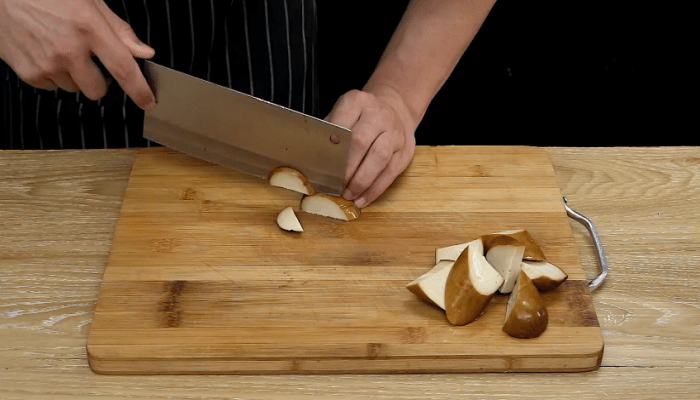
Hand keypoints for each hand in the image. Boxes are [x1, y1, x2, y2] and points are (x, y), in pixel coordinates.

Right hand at [0, 0, 155, 108]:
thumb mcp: (89, 1)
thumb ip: (119, 30)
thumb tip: (143, 52)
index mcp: (88, 27)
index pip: (123, 68)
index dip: (139, 90)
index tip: (148, 101)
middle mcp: (68, 49)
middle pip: (98, 90)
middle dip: (100, 81)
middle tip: (91, 62)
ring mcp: (46, 63)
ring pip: (74, 88)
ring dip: (74, 75)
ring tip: (61, 48)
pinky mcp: (28, 72)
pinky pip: (53, 87)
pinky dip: (53, 75)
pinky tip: (45, 52)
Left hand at [326, 86, 415, 207]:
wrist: (396, 109)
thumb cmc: (361, 117)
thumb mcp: (343, 113)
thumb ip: (329, 132)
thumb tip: (310, 160)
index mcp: (358, 102)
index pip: (341, 125)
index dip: (331, 148)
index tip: (321, 166)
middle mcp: (378, 115)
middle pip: (361, 142)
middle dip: (346, 167)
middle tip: (334, 184)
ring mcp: (395, 133)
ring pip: (379, 158)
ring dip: (361, 181)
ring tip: (348, 194)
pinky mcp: (405, 152)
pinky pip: (390, 173)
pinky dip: (375, 190)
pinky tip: (363, 199)